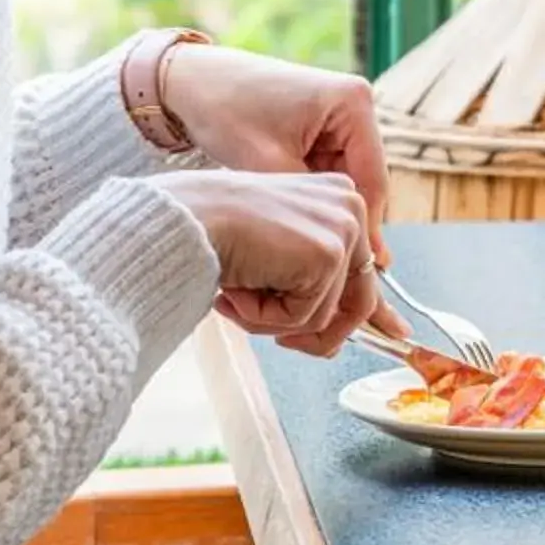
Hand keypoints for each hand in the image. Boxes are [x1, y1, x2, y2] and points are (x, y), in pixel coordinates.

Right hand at [153, 169, 394, 358]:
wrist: (186, 218)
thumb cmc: (215, 230)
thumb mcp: (274, 250)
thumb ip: (307, 284)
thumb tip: (334, 346)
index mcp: (340, 198)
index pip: (359, 272)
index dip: (335, 315)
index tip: (309, 341)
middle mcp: (352, 207)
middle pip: (359, 298)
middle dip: (316, 333)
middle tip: (281, 344)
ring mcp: (344, 229)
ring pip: (322, 314)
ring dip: (273, 321)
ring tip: (233, 299)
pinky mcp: (328, 255)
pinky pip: (303, 317)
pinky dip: (265, 318)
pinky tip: (237, 292)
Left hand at [159, 46, 390, 263]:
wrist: (188, 79)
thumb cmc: (224, 109)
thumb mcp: (268, 164)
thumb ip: (309, 204)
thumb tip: (343, 246)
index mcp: (353, 103)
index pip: (372, 180)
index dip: (364, 228)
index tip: (357, 270)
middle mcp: (355, 104)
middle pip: (363, 179)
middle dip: (344, 221)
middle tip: (334, 271)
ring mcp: (339, 113)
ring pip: (345, 178)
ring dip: (326, 209)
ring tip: (307, 248)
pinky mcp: (321, 123)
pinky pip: (326, 168)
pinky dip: (310, 194)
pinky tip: (295, 222)